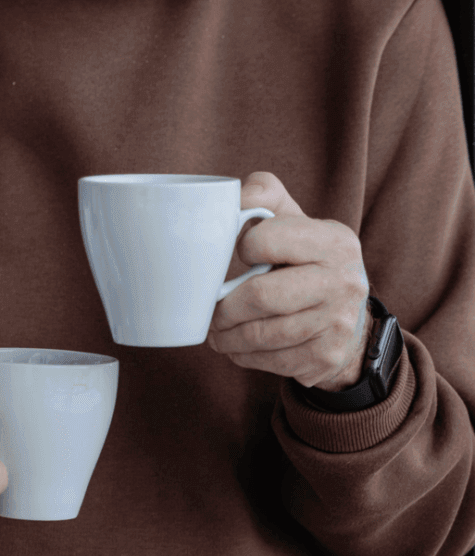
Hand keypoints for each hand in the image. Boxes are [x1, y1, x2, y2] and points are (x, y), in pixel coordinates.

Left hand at [206, 172, 370, 390]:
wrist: (346, 312)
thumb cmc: (302, 255)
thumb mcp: (291, 216)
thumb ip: (261, 194)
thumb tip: (229, 198)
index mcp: (334, 240)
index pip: (265, 240)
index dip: (241, 246)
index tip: (236, 253)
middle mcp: (344, 282)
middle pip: (261, 296)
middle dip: (224, 306)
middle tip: (209, 308)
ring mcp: (339, 324)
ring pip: (263, 334)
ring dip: (227, 336)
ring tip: (215, 329)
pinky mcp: (328, 357)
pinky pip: (273, 361)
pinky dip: (245, 356)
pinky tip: (236, 346)